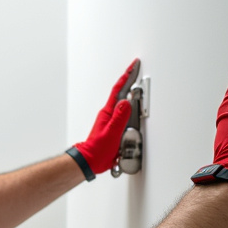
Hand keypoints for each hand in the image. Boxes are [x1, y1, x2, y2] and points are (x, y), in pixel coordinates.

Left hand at [73, 59, 136, 175]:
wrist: (91, 161)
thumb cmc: (98, 149)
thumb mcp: (112, 133)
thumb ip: (120, 117)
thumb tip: (126, 102)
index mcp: (108, 112)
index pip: (118, 90)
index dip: (126, 76)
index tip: (133, 66)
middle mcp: (109, 114)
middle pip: (121, 94)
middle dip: (129, 81)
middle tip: (136, 70)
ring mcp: (111, 120)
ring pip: (123, 105)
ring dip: (131, 96)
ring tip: (136, 86)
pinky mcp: (113, 127)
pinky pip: (124, 115)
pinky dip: (130, 111)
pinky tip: (133, 111)